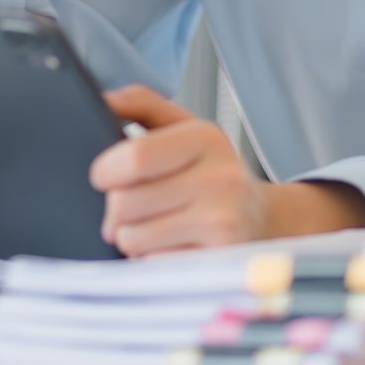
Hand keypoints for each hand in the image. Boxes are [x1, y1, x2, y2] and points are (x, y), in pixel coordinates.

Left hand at [91, 85, 364, 256]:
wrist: (262, 218)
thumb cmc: (211, 171)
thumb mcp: (182, 127)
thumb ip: (140, 104)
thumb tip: (102, 99)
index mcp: (205, 139)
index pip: (134, 157)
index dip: (105, 171)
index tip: (104, 176)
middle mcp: (220, 180)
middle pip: (124, 203)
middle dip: (115, 209)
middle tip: (134, 206)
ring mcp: (222, 224)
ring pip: (132, 238)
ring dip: (131, 236)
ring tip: (155, 225)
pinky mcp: (216, 262)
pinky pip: (151, 265)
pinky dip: (151, 259)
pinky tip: (172, 244)